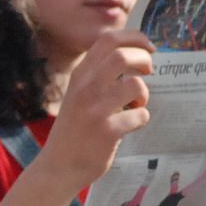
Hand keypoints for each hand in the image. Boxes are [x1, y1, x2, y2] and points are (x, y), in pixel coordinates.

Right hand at [38, 31, 153, 190]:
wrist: (57, 167)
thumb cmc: (75, 130)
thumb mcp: (78, 95)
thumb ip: (98, 76)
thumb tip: (135, 58)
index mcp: (79, 76)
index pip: (108, 40)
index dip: (134, 38)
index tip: (148, 47)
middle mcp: (85, 88)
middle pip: (122, 55)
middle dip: (144, 60)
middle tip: (148, 72)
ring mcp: (95, 110)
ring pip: (136, 85)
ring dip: (144, 94)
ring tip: (136, 105)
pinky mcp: (107, 131)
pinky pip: (140, 116)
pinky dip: (141, 119)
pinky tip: (129, 126)